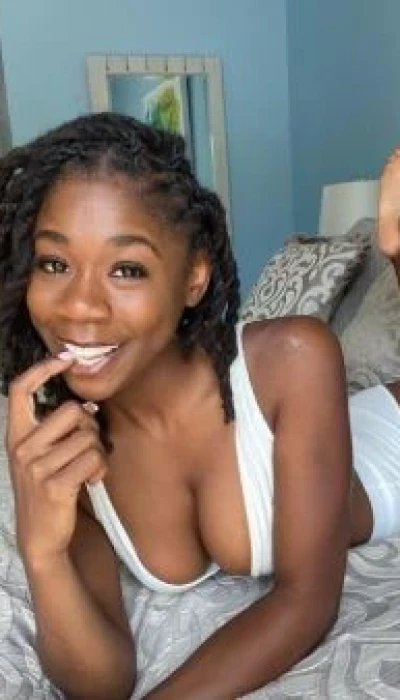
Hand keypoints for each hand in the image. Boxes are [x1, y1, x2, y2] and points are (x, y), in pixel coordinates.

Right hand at [6, 354, 107, 567]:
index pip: (20, 389)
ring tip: (88, 469)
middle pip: (71, 410)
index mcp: (16, 436)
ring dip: (98, 452)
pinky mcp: (55, 485)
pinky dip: (101, 468)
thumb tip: (86, 408)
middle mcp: (21, 448)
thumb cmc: (48, 488)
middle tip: (86, 447)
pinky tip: (92, 480)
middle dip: (89, 426)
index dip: (42, 369)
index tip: (64, 359)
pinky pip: (93, 458)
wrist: (41, 536)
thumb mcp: (41, 457)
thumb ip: (56, 431)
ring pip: (88, 436)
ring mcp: (36, 466)